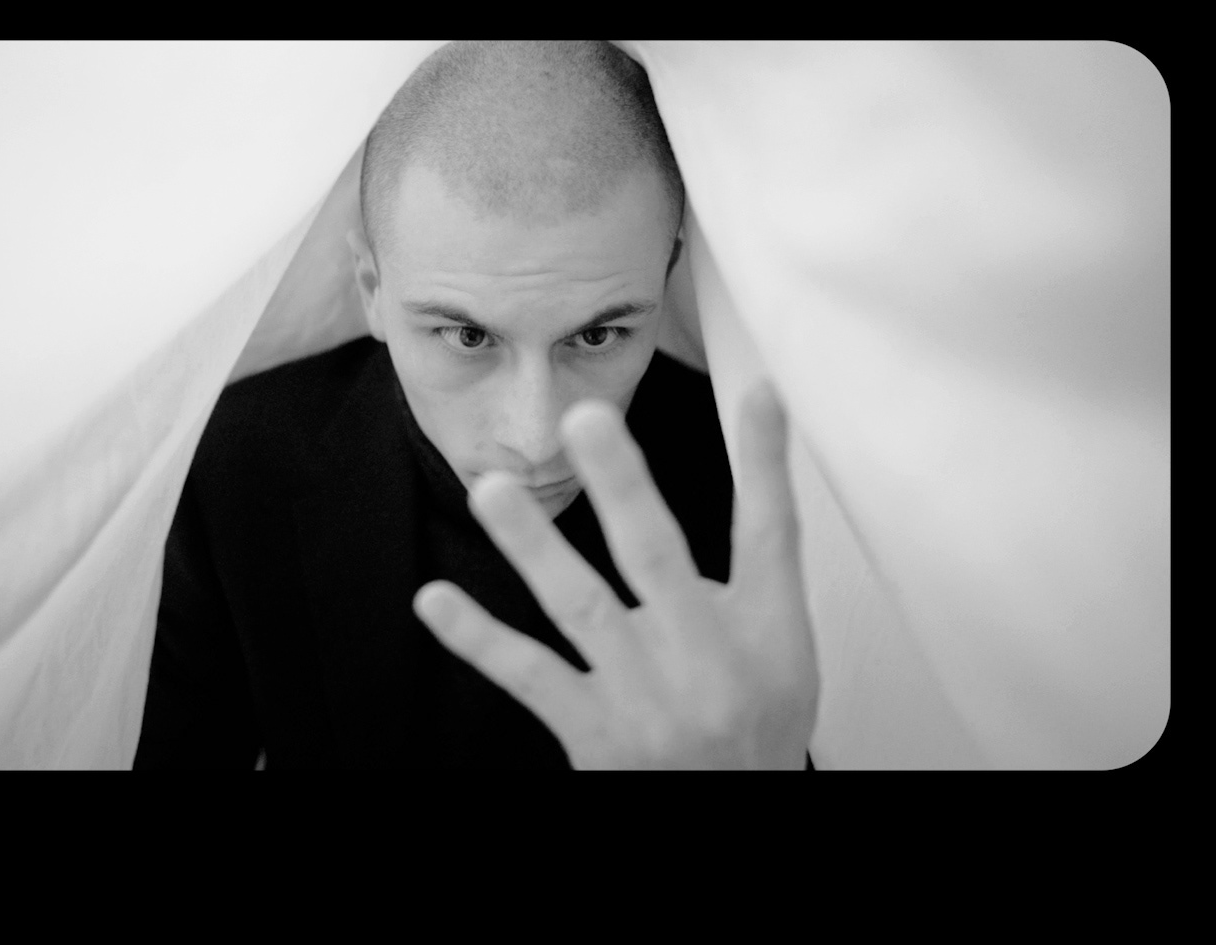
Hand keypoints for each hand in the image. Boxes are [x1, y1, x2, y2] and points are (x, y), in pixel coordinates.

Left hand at [413, 382, 819, 768]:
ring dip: (533, 545)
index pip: (772, 534)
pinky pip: (529, 677)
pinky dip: (479, 638)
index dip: (765, 463)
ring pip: (582, 608)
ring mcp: (646, 702)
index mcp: (768, 636)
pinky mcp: (595, 738)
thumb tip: (717, 469)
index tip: (757, 394)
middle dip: (624, 486)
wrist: (735, 821)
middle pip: (661, 559)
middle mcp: (708, 664)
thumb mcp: (782, 653)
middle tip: (587, 420)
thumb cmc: (752, 732)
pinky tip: (434, 601)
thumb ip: (748, 575)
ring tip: (492, 488)